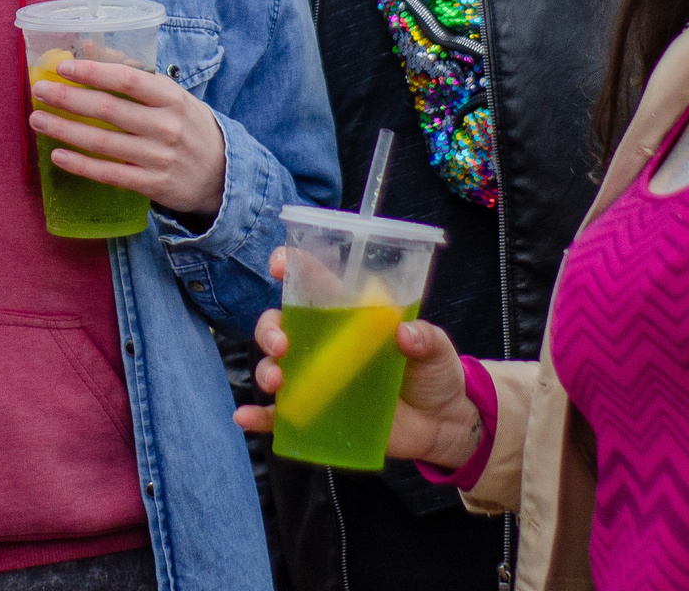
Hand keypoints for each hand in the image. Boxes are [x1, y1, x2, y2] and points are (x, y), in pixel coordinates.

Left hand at [30, 57, 227, 221]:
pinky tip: (58, 155)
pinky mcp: (151, 185)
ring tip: (38, 119)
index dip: (92, 71)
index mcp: (171, 97)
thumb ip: (133, 72)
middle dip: (68, 98)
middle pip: (108, 109)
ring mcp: (158, 157)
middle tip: (39, 90)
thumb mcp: (171, 95)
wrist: (222, 175)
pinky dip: (81, 165)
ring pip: (102, 142)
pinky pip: (109, 173)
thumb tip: (87, 47)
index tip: (63, 67)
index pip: (128, 79)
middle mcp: (166, 126)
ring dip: (65, 130)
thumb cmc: (189, 126)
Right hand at [232, 249, 479, 468]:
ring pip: (274, 367)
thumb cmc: (435, 374)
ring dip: (266, 369)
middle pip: (281, 325)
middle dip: (270, 329)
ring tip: (276, 381)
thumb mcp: (436, 348)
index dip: (291, 267)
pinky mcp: (318, 414)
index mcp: (348, 316)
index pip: (313, 283)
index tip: (279, 264)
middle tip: (282, 345)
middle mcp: (324, 344)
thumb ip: (425, 337)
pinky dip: (259, 416)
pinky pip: (279, 416)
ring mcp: (318, 380)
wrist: (443, 424)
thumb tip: (405, 334)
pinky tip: (245, 417)